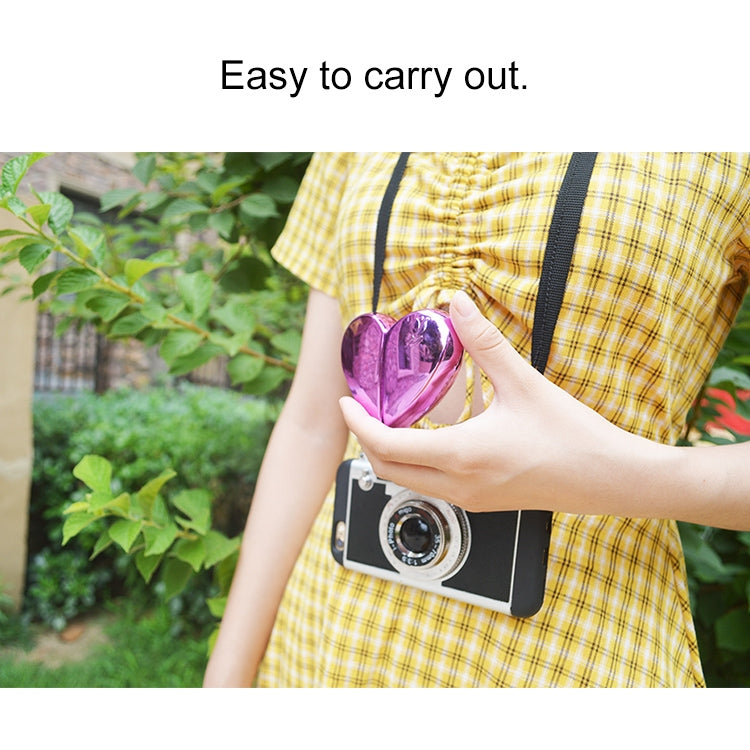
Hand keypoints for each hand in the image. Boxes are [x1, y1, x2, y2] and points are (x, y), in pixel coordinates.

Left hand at [339, 290, 638, 515]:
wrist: (607, 478)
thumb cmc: (571, 436)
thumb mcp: (524, 382)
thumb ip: (485, 342)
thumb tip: (457, 304)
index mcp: (461, 455)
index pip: (385, 445)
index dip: (358, 423)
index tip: (348, 401)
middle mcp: (457, 485)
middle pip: (386, 469)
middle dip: (365, 440)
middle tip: (363, 409)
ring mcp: (468, 499)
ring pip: (406, 482)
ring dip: (388, 453)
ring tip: (390, 418)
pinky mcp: (480, 502)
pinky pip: (430, 486)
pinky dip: (414, 463)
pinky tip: (427, 436)